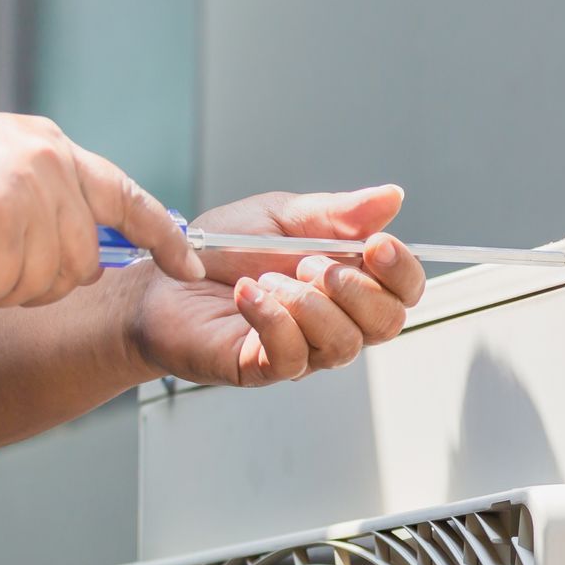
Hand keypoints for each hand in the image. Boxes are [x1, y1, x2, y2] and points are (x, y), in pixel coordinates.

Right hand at [0, 104, 200, 304]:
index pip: (129, 198)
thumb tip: (83, 253)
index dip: (164, 239)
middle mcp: (50, 164)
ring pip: (43, 283)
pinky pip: (2, 289)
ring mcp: (26, 191)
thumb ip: (46, 199)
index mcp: (52, 148)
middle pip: (82, 263)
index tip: (191, 268)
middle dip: (33, 278)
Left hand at [123, 185, 425, 386]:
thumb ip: (338, 212)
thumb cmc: (220, 252)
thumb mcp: (282, 217)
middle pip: (387, 323)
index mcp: (349, 282)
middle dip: (356, 288)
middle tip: (311, 262)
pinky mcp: (267, 368)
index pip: (404, 290)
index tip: (377, 243)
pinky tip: (248, 293)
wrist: (160, 280)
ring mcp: (306, 349)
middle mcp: (336, 321)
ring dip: (308, 303)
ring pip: (344, 343)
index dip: (402, 271)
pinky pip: (294, 355)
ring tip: (269, 277)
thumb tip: (392, 197)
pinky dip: (273, 318)